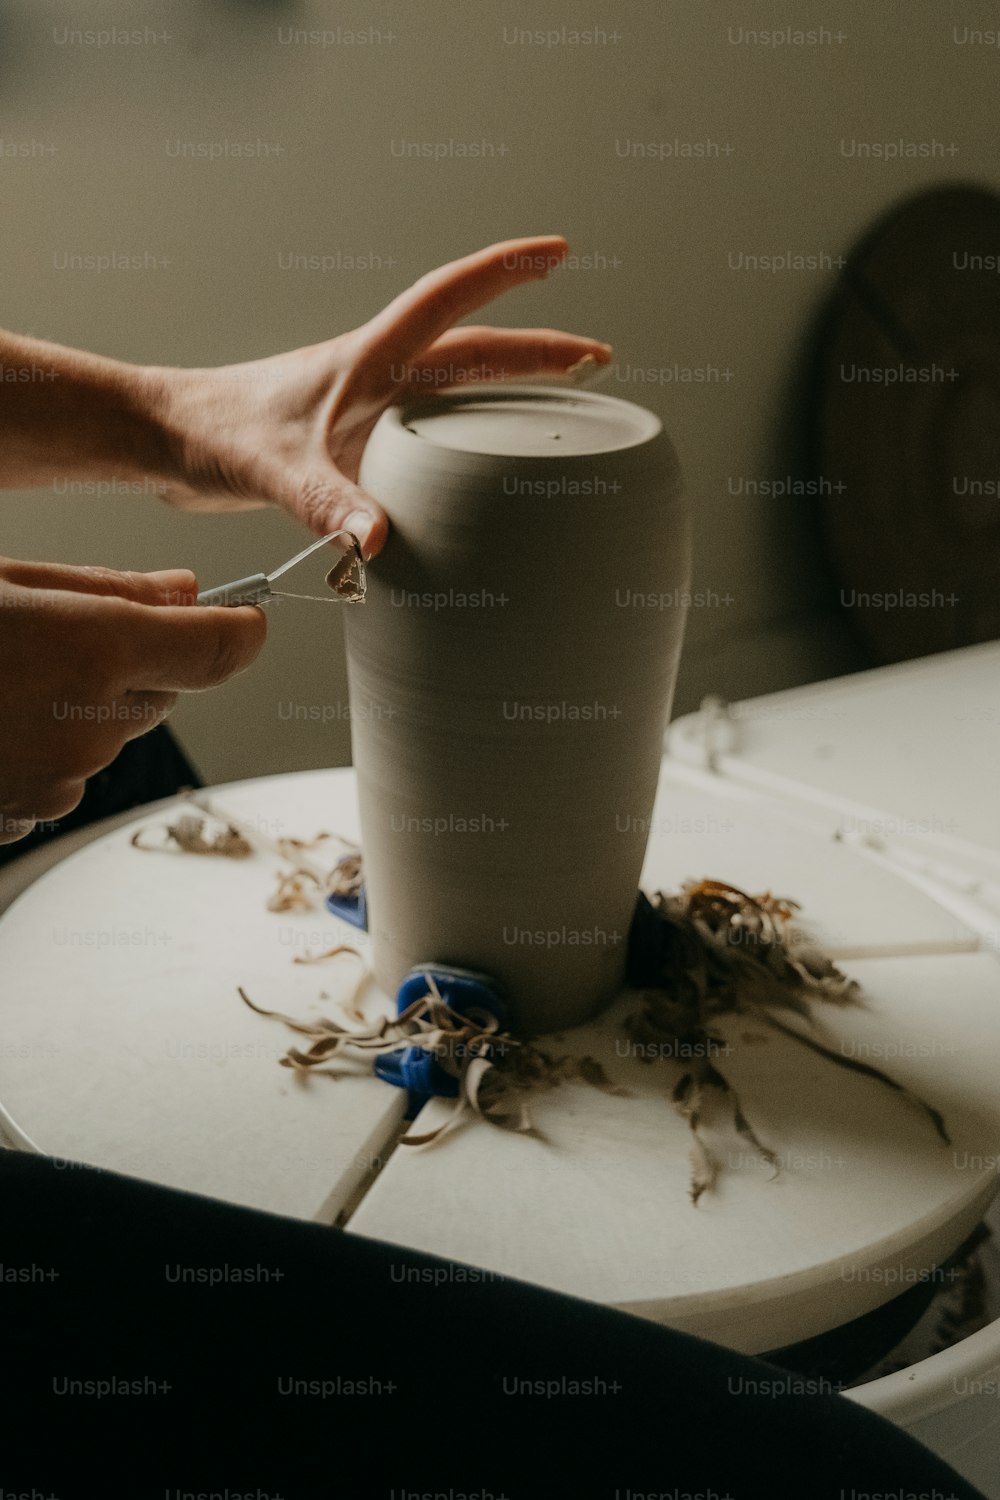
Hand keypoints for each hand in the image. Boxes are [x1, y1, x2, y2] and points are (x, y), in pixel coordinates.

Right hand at [0, 558, 264, 843]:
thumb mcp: (7, 583)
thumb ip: (104, 588)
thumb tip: (183, 591)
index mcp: (91, 655)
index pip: (216, 651)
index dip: (238, 630)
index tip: (244, 618)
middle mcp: (89, 730)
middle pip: (158, 696)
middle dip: (128, 668)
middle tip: (54, 643)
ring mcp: (58, 782)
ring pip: (109, 738)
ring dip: (77, 714)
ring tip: (6, 682)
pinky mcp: (24, 817)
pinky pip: (63, 776)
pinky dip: (40, 752)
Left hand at [153, 236, 611, 556]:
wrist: (167, 440)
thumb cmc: (212, 433)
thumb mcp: (273, 469)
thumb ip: (326, 503)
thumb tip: (377, 542)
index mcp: (365, 361)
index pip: (447, 302)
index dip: (505, 273)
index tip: (558, 253)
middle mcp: (375, 376)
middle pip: (474, 350)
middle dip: (539, 348)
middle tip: (597, 358)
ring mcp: (368, 408)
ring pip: (458, 389)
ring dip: (511, 390)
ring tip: (561, 406)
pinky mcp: (356, 441)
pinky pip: (431, 433)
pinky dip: (469, 440)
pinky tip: (483, 469)